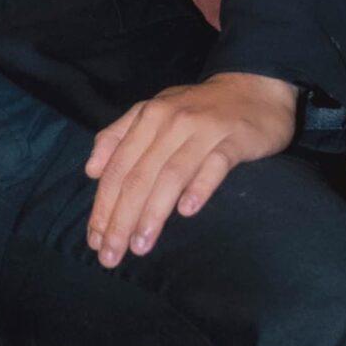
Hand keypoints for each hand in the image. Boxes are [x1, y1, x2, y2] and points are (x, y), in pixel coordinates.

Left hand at [84, 72, 297, 265]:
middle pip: (140, 176)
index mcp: (148, 116)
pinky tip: (187, 211)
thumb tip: (91, 170)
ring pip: (171, 175)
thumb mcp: (155, 113)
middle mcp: (171, 122)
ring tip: (140, 246)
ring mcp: (203, 130)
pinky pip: (214, 166)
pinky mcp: (234, 140)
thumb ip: (119, 136)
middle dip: (121, 219)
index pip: (118, 167)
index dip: (103, 205)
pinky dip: (199, 187)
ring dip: (152, 213)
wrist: (255, 89)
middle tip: (111, 255)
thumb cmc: (198, 108)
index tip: (94, 240)